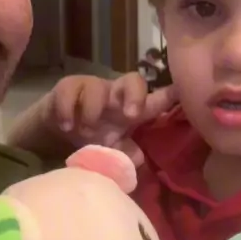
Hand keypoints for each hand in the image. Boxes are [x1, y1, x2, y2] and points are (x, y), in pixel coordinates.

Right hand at [41, 73, 176, 165]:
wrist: (57, 131)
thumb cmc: (93, 137)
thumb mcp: (111, 149)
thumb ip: (125, 154)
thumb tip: (139, 159)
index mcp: (132, 109)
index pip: (156, 100)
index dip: (171, 96)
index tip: (183, 93)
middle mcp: (116, 94)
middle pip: (133, 80)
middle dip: (134, 95)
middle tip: (130, 115)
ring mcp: (92, 87)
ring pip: (97, 87)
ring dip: (92, 111)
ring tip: (86, 132)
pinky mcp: (68, 86)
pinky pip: (70, 91)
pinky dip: (68, 111)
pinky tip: (67, 126)